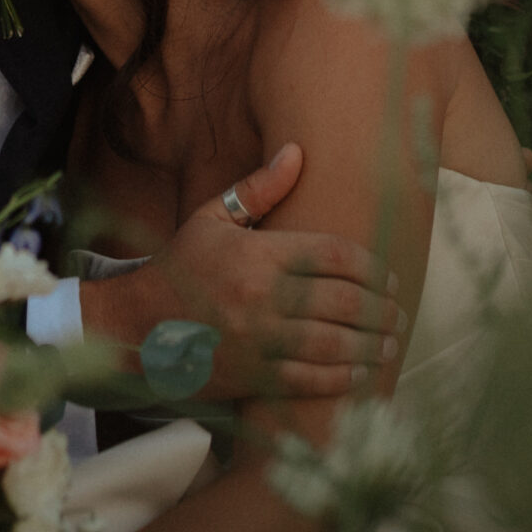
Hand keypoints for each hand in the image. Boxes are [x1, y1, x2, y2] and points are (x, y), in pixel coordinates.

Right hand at [79, 143, 403, 401]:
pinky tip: (359, 373)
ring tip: (388, 344)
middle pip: (344, 302)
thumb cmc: (179, 267)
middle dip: (380, 310)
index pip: (334, 256)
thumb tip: (297, 151)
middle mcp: (263, 297)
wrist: (135, 326)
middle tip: (397, 313)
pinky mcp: (252, 377)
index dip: (370, 267)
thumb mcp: (212, 220)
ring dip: (370, 345)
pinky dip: (340, 378)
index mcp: (259, 254)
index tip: (387, 276)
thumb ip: (258, 190)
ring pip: (334, 345)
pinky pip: (309, 380)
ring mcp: (259, 341)